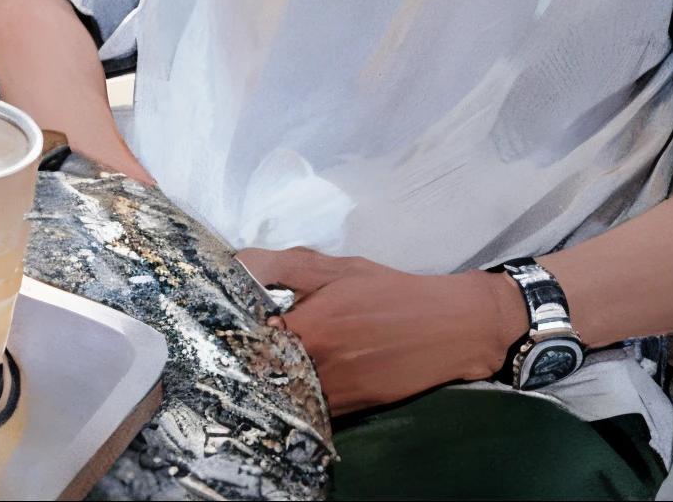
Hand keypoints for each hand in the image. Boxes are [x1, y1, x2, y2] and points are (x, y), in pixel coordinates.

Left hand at [237, 248, 523, 415]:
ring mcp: (336, 392)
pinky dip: (301, 397)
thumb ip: (283, 266)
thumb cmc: (390, 292)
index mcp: (310, 328)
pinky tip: (302, 379)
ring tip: (271, 363)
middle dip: (250, 360)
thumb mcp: (337, 268)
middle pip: (264, 372)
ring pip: (286, 395)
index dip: (233, 336)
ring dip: (273, 381)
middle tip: (243, 347)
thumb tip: (237, 263)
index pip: (250, 341)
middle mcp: (319, 367)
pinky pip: (312, 409)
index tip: (223, 328)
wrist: (449, 327)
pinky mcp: (353, 407)